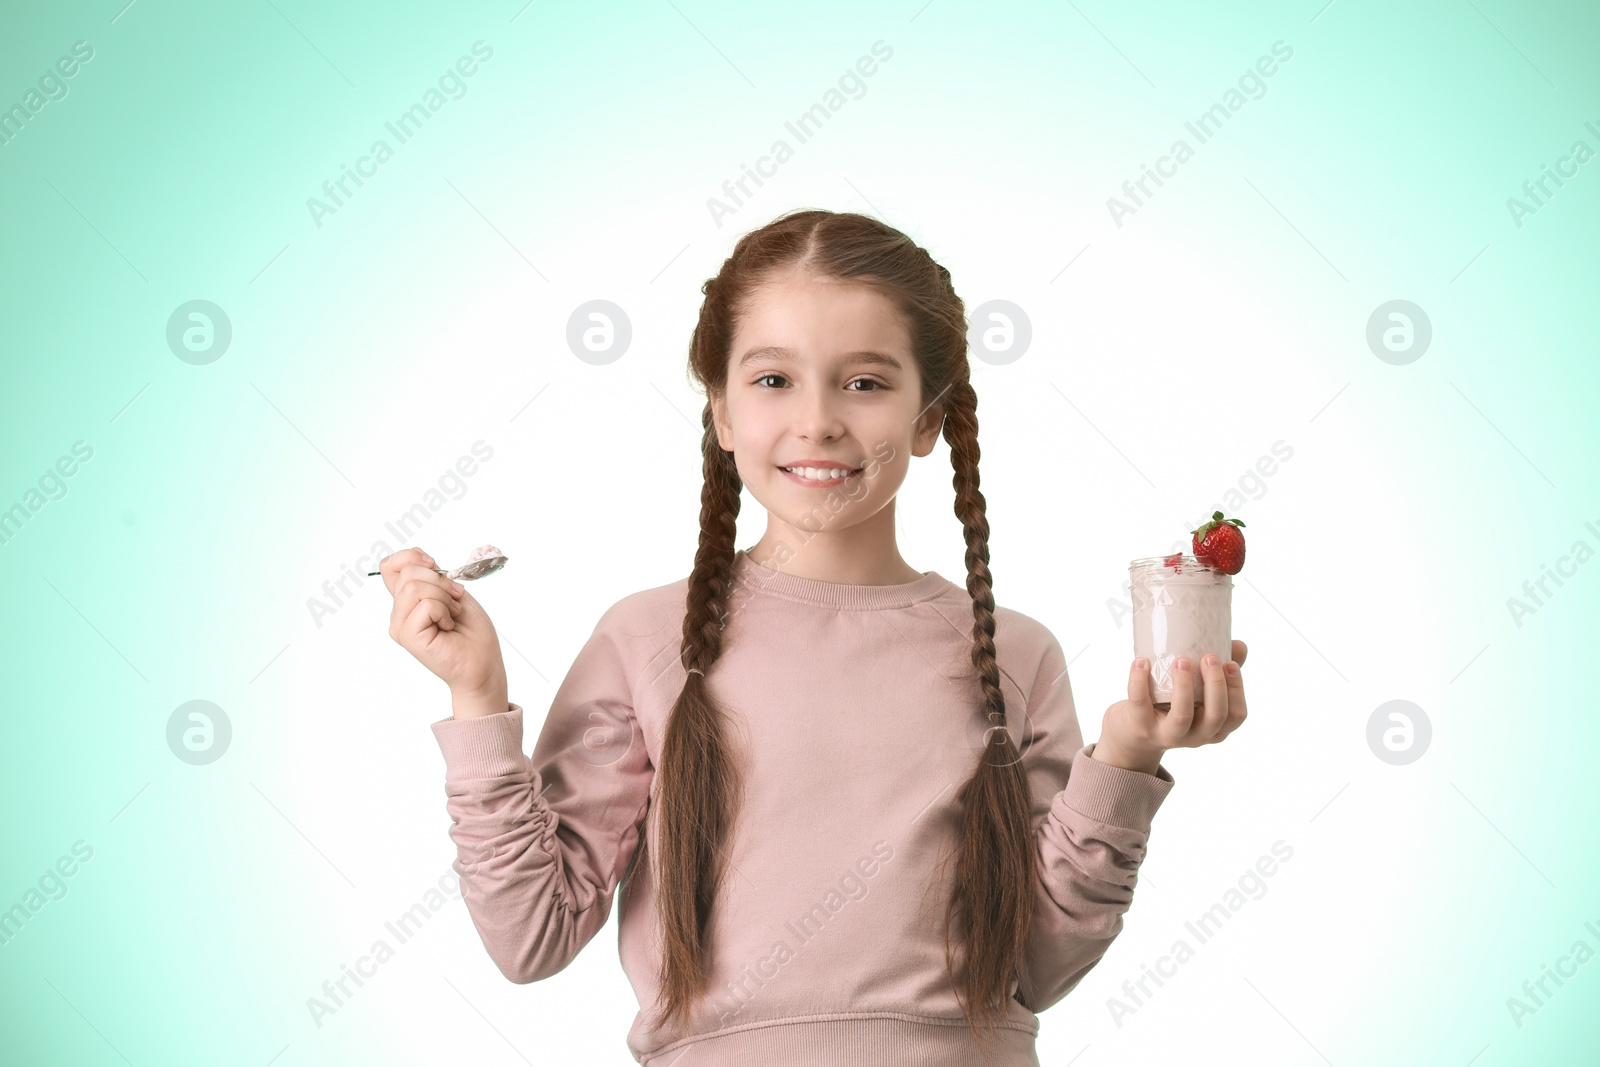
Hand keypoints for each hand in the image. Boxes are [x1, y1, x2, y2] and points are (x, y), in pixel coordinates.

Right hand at [379, 546, 507, 708]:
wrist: (483, 663)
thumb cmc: (471, 631)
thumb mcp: (451, 592)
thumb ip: (430, 576)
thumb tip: (419, 559)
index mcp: (407, 600)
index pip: (390, 565)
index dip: (411, 557)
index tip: (434, 564)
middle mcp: (399, 613)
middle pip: (407, 572)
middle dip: (440, 581)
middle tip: (456, 601)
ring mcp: (400, 626)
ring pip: (414, 587)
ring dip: (444, 598)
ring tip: (452, 615)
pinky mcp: (407, 636)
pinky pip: (426, 605)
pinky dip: (445, 611)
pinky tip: (448, 627)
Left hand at [1094, 640, 1249, 773]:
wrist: (1133, 733)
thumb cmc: (1172, 706)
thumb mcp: (1198, 694)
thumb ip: (1218, 671)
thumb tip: (1240, 645)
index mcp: (1215, 729)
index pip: (1236, 715)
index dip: (1236, 689)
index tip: (1230, 663)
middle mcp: (1196, 737)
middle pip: (1215, 716)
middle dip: (1215, 684)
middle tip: (1210, 657)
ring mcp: (1168, 735)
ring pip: (1182, 716)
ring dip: (1184, 685)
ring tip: (1181, 660)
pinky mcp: (1141, 728)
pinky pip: (1140, 704)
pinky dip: (1138, 680)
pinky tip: (1141, 662)